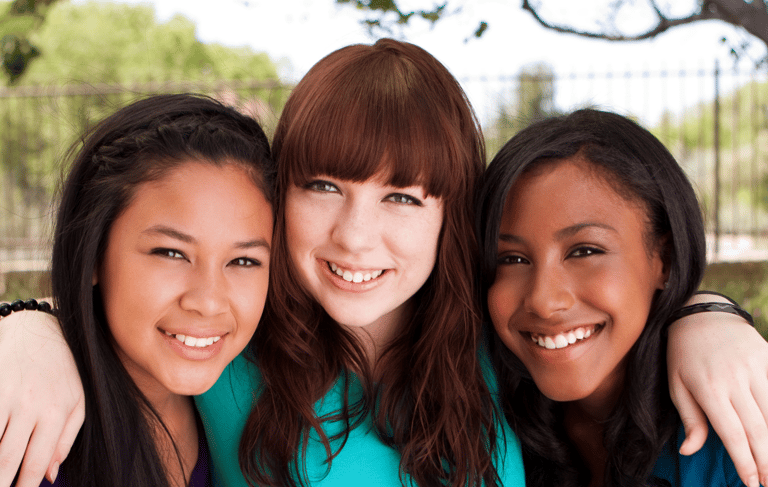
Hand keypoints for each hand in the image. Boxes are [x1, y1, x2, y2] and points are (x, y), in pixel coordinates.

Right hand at [0, 310, 83, 486]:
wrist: (39, 328)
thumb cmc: (62, 369)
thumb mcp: (77, 399)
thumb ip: (67, 438)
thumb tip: (51, 476)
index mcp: (56, 412)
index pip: (35, 463)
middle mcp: (31, 406)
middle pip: (6, 459)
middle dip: (0, 482)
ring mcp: (6, 395)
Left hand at [667, 293, 767, 486]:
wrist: (700, 313)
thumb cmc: (683, 353)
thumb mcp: (676, 384)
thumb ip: (689, 419)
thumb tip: (688, 451)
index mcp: (709, 389)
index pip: (733, 434)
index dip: (745, 462)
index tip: (752, 483)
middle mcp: (735, 380)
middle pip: (758, 429)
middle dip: (766, 460)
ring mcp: (756, 368)